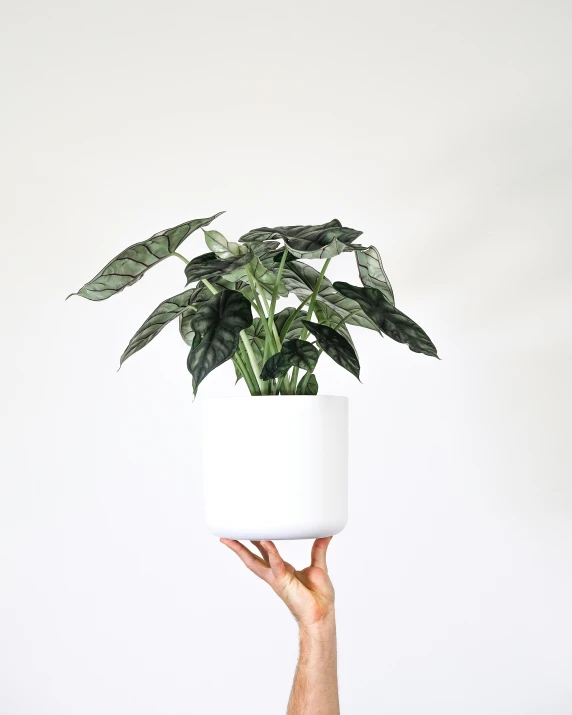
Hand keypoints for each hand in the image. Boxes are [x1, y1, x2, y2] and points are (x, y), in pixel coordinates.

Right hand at [220, 537, 334, 627]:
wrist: (322, 614)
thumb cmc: (319, 597)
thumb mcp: (318, 566)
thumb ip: (319, 550)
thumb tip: (325, 534)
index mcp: (282, 570)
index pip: (264, 553)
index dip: (255, 542)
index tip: (247, 531)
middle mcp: (275, 574)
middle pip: (252, 557)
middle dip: (238, 547)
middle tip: (227, 534)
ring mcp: (277, 578)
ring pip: (255, 561)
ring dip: (242, 550)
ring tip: (232, 539)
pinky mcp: (283, 581)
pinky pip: (275, 564)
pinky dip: (271, 552)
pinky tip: (265, 541)